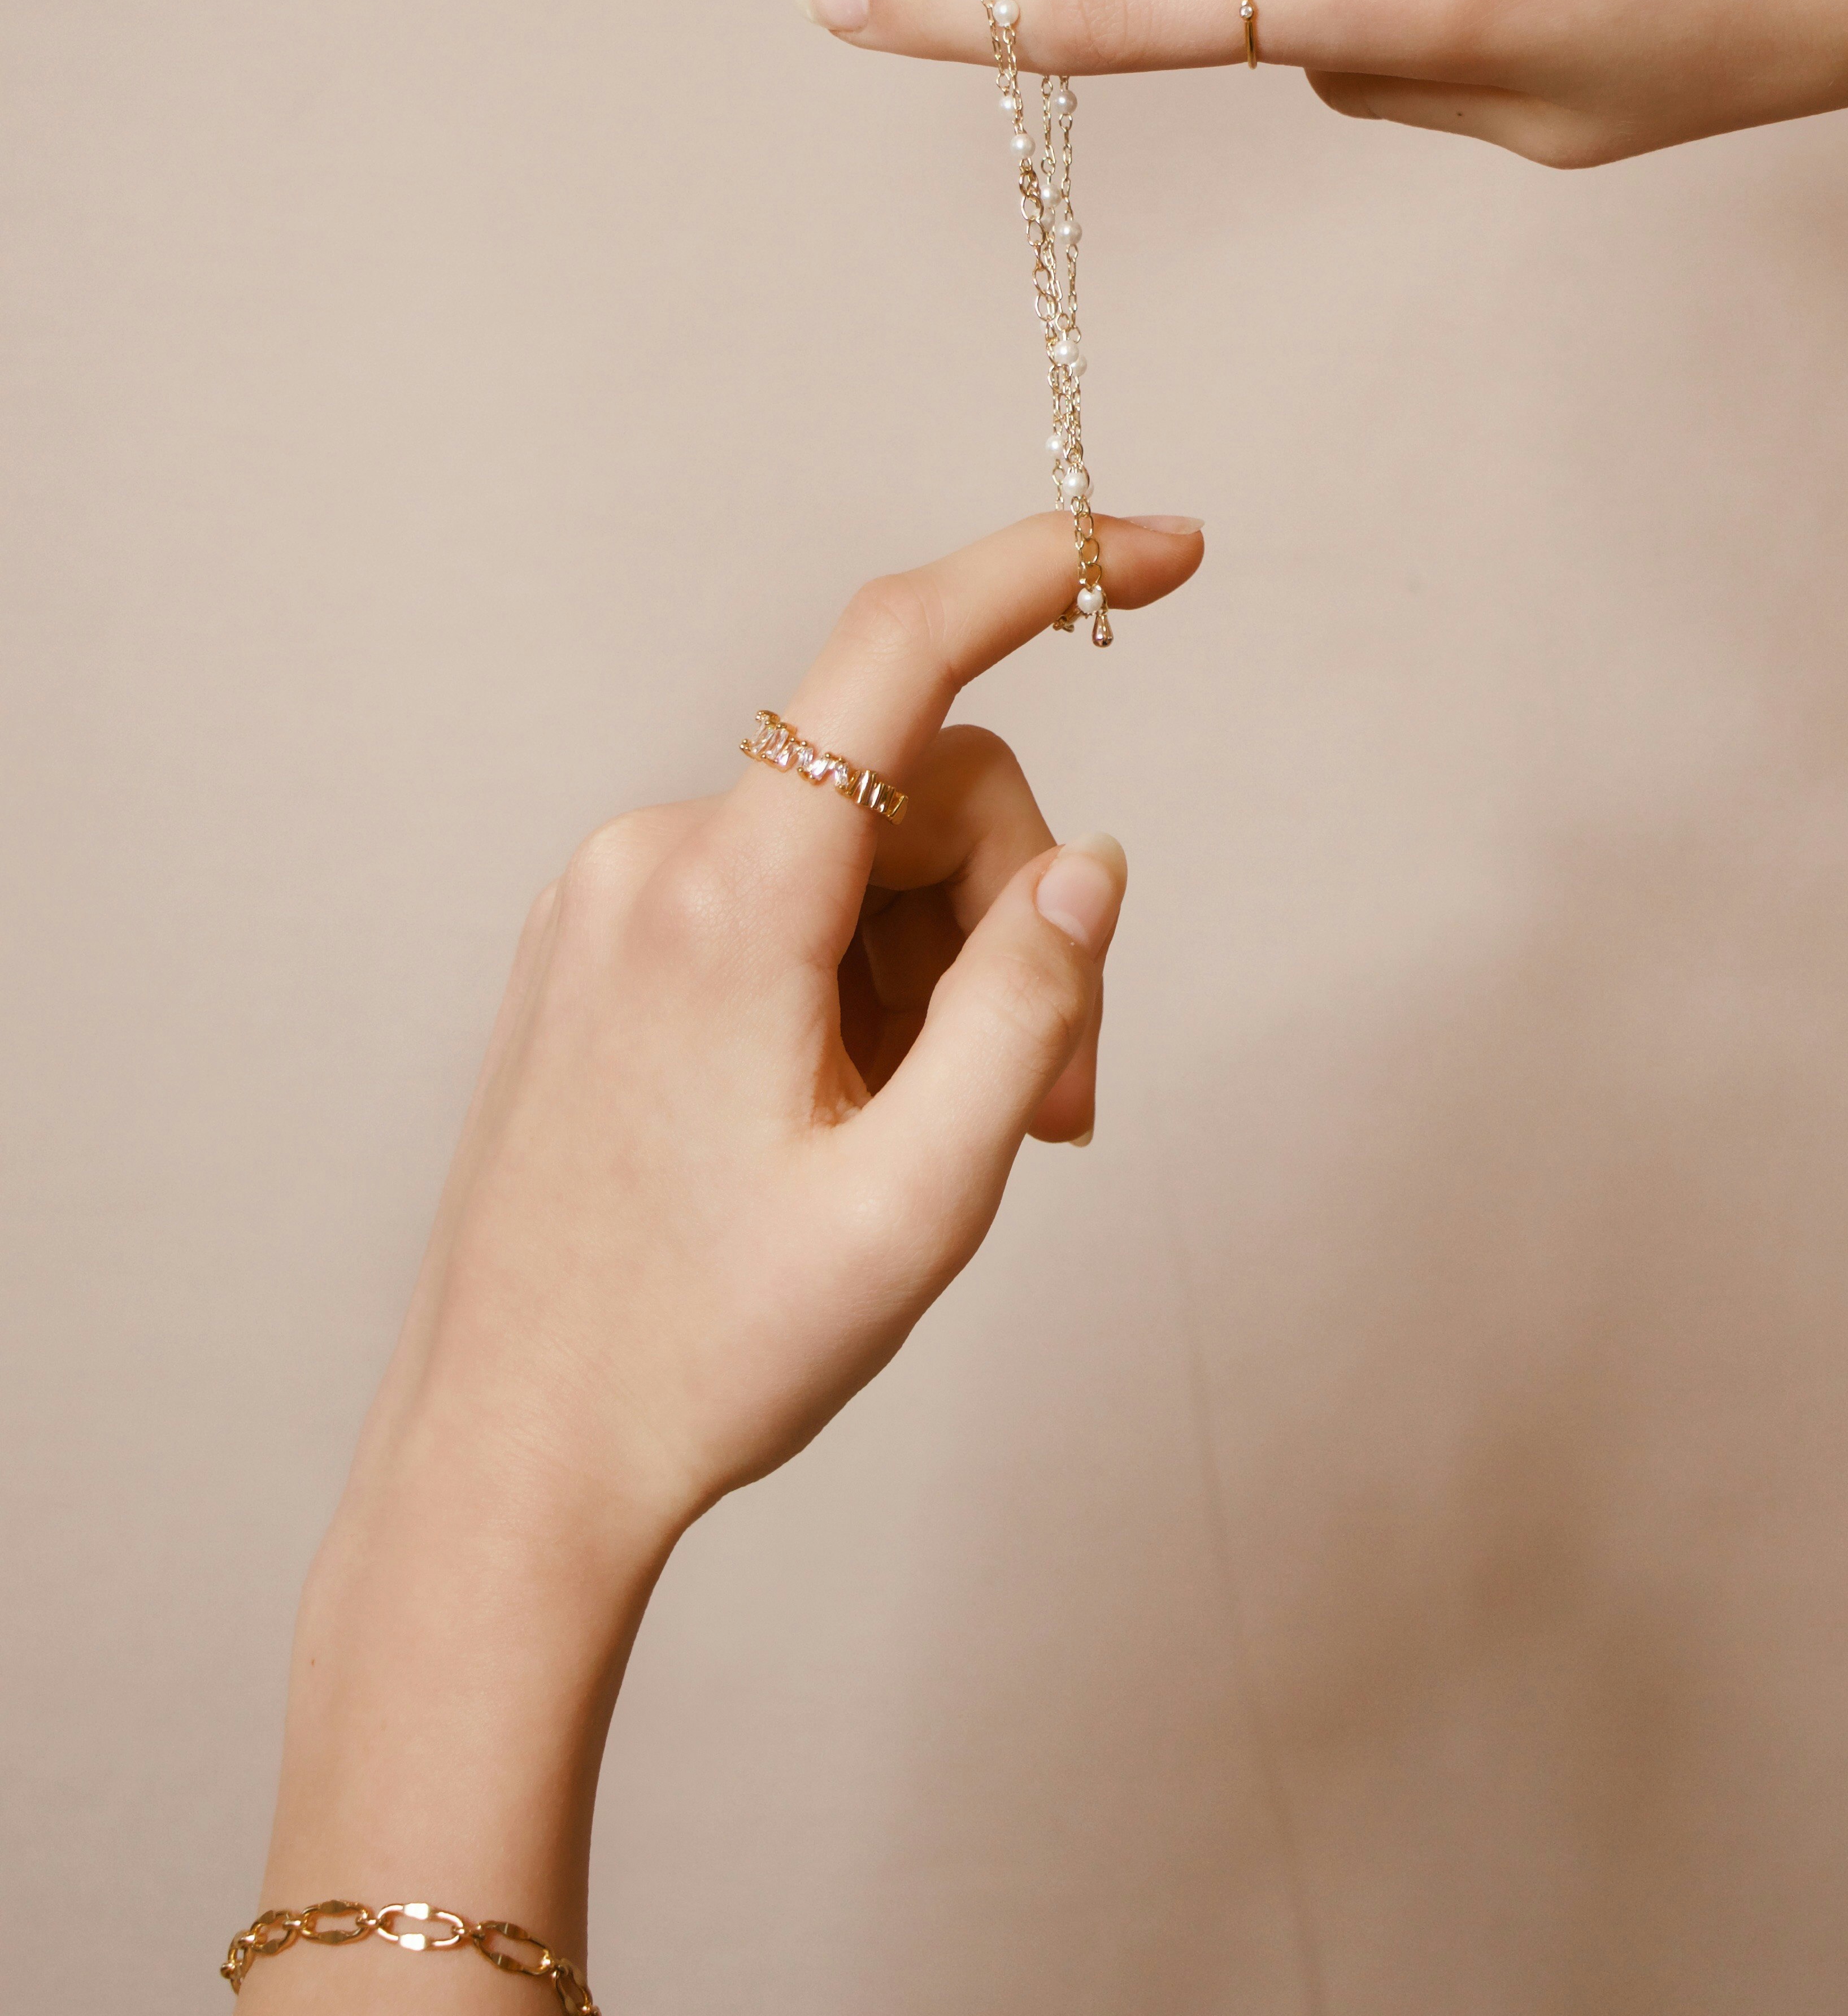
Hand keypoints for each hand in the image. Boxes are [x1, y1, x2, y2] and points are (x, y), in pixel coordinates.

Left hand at [355, 509, 1203, 1560]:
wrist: (508, 1464)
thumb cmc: (704, 1355)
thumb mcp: (917, 1205)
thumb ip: (1026, 1011)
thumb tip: (1089, 868)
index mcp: (726, 905)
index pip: (901, 653)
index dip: (1045, 572)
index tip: (1171, 551)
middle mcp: (651, 864)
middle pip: (917, 795)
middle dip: (1015, 922)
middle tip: (1057, 1112)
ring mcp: (612, 905)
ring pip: (859, 860)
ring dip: (944, 977)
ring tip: (956, 1149)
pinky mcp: (603, 952)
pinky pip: (785, 904)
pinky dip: (864, 986)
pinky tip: (860, 1123)